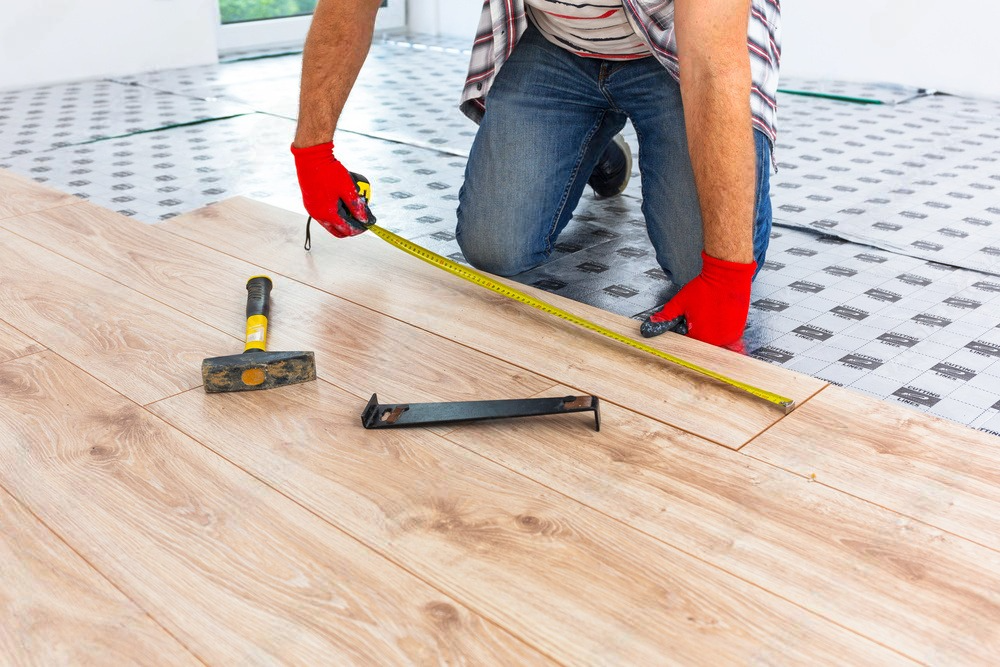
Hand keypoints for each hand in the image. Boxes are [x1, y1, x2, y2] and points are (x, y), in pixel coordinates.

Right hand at [291, 141, 374, 237]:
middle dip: (350, 228)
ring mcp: (312, 210)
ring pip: (330, 223)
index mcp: (328, 214)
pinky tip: (340, 203)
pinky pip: (323, 215)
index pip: (347, 230)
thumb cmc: (329, 172)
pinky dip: (334, 213)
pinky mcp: (309, 203)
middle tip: (360, 220)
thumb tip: (365, 219)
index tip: (368, 223)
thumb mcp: (348, 189)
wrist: (311, 158)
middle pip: (338, 231)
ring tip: (352, 210)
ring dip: (342, 220)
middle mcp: (318, 215)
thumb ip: (357, 207)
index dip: (360, 228)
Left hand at [641, 251, 755, 346]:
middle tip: (698, 325)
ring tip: (709, 324)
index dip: (685, 338)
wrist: (727, 276)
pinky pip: (732, 344)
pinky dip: (726, 340)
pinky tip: (721, 332)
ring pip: (717, 346)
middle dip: (698, 339)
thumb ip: (666, 316)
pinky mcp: (738, 331)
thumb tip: (651, 324)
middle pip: (703, 347)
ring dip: (712, 339)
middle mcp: (715, 341)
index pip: (687, 346)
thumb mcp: (680, 302)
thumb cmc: (705, 288)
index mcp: (699, 336)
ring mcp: (729, 337)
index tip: (686, 331)